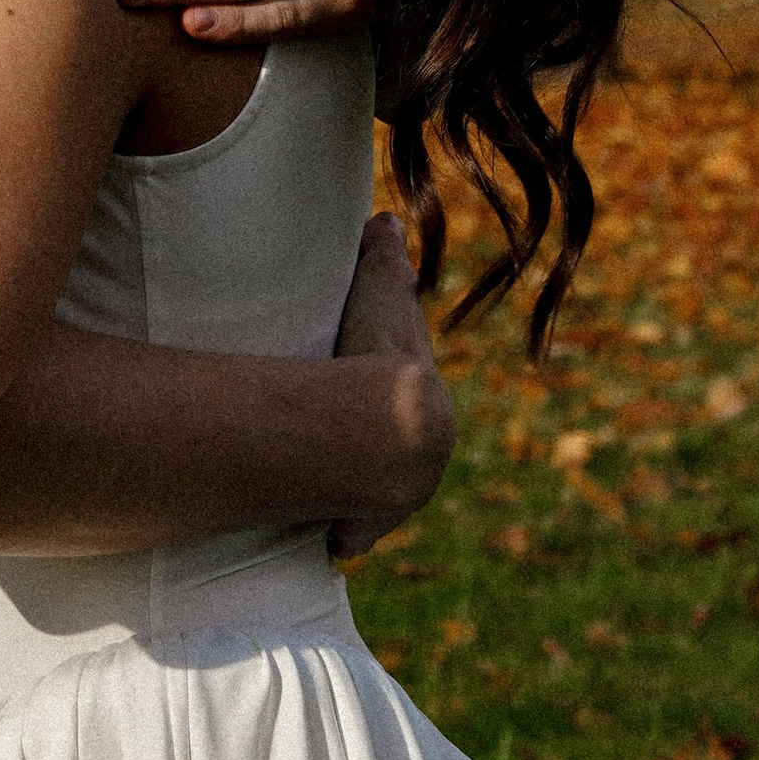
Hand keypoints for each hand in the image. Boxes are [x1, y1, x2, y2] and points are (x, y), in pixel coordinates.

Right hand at [325, 212, 451, 564]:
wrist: (382, 430)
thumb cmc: (377, 355)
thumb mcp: (379, 295)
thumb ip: (384, 257)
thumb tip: (386, 217)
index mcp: (427, 407)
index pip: (411, 400)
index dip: (392, 396)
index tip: (378, 396)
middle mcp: (420, 460)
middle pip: (395, 455)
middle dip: (379, 452)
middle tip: (351, 445)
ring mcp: (390, 500)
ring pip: (376, 500)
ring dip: (359, 498)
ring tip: (335, 493)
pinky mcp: (357, 528)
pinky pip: (347, 535)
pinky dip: (340, 537)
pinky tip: (331, 542)